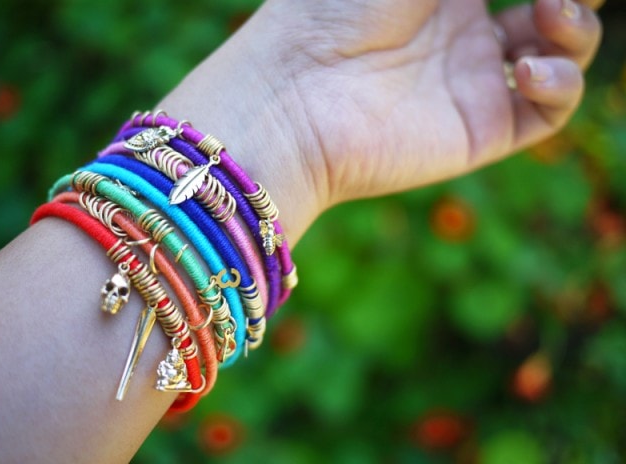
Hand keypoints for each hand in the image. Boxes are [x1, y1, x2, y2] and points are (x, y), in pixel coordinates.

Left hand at [262, 0, 601, 202]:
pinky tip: (526, 68)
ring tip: (551, 13)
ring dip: (577, 29)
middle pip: (550, 8)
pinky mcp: (480, 130)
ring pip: (559, 55)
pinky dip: (560, 82)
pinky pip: (548, 110)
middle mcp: (463, 33)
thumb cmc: (333, 10)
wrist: (295, 97)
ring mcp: (473, 83)